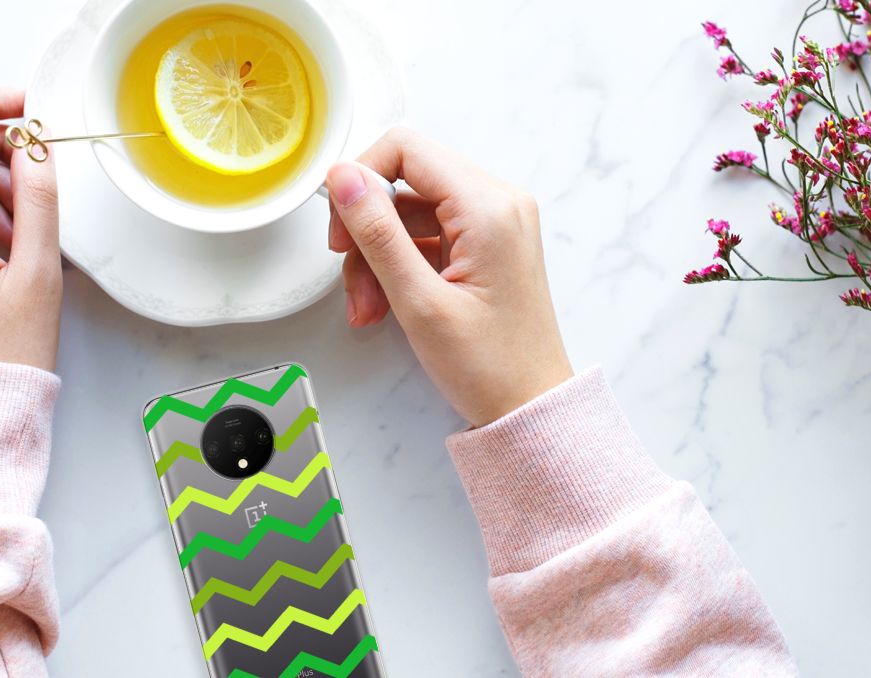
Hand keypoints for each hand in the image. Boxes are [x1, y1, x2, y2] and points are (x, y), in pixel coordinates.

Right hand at [326, 128, 571, 426]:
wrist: (530, 408)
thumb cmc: (490, 366)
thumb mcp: (419, 301)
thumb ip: (377, 233)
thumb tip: (343, 177)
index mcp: (489, 207)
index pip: (406, 149)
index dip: (361, 179)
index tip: (341, 226)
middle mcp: (497, 203)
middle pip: (405, 182)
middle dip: (367, 230)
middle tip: (350, 277)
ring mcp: (493, 224)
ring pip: (409, 213)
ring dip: (377, 257)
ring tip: (368, 308)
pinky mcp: (485, 245)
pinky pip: (426, 237)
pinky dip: (398, 267)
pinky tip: (385, 306)